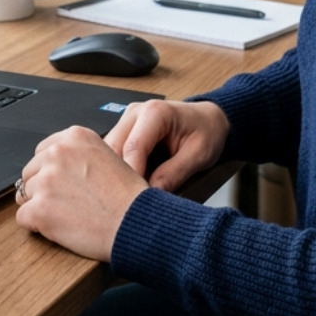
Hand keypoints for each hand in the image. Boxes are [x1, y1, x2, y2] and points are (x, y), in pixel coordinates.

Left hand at [15, 126, 146, 261]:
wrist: (136, 223)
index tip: (65, 185)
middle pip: (31, 173)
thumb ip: (79, 155)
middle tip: (68, 204)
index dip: (52, 172)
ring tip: (69, 216)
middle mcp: (58, 153)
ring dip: (41, 208)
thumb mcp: (108, 156)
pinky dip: (37, 226)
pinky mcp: (39, 208)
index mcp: (74, 137)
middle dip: (43, 189)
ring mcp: (46, 180)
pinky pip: (23, 217)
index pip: (43, 152)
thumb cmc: (128, 197)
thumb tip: (52, 164)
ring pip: (25, 196)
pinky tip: (60, 227)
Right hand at [106, 99, 229, 192]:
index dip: (132, 176)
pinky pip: (112, 153)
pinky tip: (127, 187)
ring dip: (114, 175)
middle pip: (113, 149)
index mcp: (155, 112)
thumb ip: (174, 173)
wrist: (208, 119)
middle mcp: (135, 113)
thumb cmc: (206, 131)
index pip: (133, 147)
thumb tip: (152, 193)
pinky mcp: (124, 131)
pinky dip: (117, 171)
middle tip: (129, 203)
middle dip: (118, 177)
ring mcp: (126, 121)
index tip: (135, 200)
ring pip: (107, 152)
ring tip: (128, 197)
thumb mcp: (199, 154)